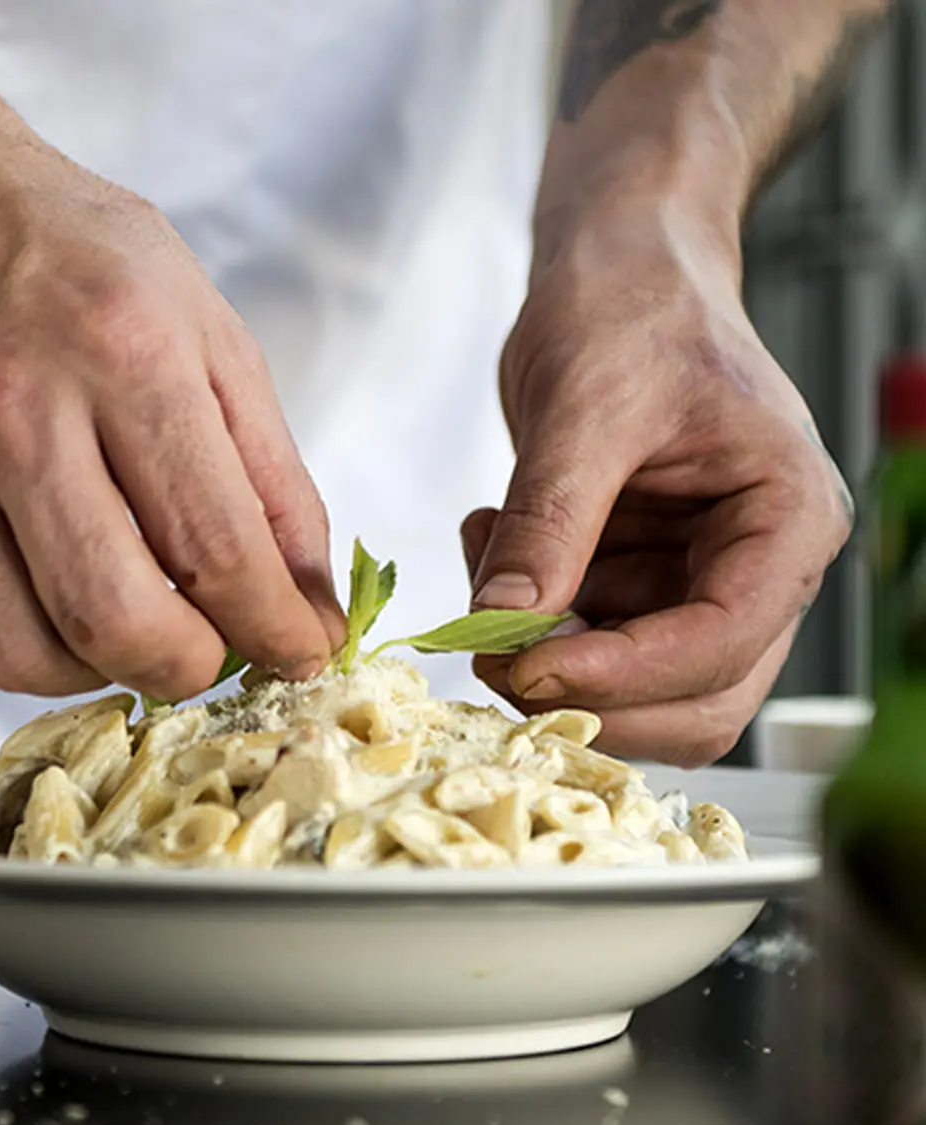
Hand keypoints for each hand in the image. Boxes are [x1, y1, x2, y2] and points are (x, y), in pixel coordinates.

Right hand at [0, 141, 343, 698]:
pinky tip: (37, 608)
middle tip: (206, 655)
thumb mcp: (214, 341)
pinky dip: (1, 659)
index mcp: (123, 352)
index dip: (275, 629)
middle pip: (107, 616)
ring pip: (13, 653)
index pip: (215, 546)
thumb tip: (309, 611)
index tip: (301, 656)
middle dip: (184, 669)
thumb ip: (276, 482)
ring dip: (94, 673)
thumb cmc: (86, 273)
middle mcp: (10, 407)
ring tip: (124, 624)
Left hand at [463, 202, 852, 765]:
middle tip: (491, 652)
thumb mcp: (586, 406)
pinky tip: (492, 542)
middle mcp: (757, 567)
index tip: (526, 665)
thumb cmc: (632, 308)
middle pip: (696, 700)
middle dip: (590, 695)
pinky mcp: (640, 582)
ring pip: (637, 690)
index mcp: (785, 517)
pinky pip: (585, 643)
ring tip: (489, 554)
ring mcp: (696, 582)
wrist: (618, 273)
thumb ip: (551, 519)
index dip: (625, 674)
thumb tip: (501, 621)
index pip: (726, 640)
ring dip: (548, 657)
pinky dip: (528, 621)